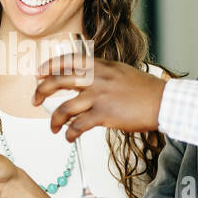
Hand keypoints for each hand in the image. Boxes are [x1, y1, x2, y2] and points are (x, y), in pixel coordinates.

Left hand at [33, 58, 165, 139]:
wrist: (162, 102)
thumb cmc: (144, 90)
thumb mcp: (120, 72)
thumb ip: (101, 73)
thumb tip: (82, 81)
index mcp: (100, 65)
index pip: (67, 60)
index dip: (49, 66)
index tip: (39, 74)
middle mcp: (96, 78)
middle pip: (58, 81)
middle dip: (41, 91)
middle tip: (34, 100)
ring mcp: (99, 96)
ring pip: (64, 108)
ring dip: (54, 120)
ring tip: (53, 128)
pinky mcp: (104, 114)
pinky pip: (78, 125)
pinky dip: (70, 133)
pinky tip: (69, 137)